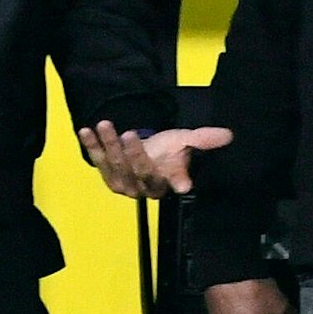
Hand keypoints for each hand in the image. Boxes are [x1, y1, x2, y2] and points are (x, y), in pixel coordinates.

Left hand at [78, 120, 232, 197]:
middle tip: (129, 134)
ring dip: (108, 145)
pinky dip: (91, 145)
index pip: (170, 181)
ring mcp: (123, 184)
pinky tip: (85, 130)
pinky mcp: (107, 175)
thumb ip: (203, 140)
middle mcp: (142, 189)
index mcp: (165, 184)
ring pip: (115, 165)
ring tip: (104, 124)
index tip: (183, 184)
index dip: (176, 181)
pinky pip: (98, 160)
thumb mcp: (185, 142)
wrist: (147, 153)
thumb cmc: (168, 151)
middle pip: (137, 172)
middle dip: (132, 153)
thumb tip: (228, 135)